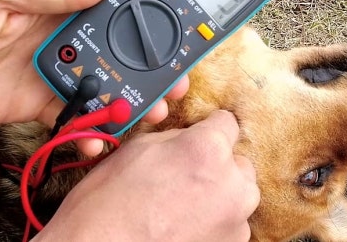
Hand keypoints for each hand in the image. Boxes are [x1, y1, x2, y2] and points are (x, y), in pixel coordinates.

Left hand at [0, 0, 187, 153]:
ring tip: (152, 115)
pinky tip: (102, 140)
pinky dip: (91, 129)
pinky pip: (72, 116)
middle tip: (177, 84)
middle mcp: (58, 31)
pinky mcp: (32, 102)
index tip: (182, 25)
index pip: (112, 0)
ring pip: (102, 84)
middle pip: (118, 47)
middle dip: (151, 64)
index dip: (149, 11)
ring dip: (129, 99)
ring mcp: (47, 68)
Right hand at [35, 110, 259, 241]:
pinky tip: (185, 224)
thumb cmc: (108, 205)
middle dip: (215, 165)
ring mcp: (236, 218)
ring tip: (182, 204)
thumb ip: (175, 138)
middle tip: (182, 176)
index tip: (198, 138)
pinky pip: (232, 222)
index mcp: (208, 149)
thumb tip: (188, 137)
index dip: (208, 129)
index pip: (227, 123)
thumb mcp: (136, 149)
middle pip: (236, 161)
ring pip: (238, 193)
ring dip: (218, 193)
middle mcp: (231, 182)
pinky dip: (215, 220)